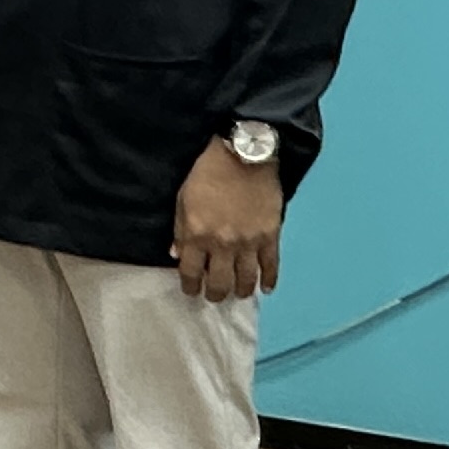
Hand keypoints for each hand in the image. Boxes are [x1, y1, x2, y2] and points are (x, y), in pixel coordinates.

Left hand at [173, 136, 283, 302]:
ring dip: (240, 291)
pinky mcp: (270, 235)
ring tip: (238, 292)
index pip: (190, 273)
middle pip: (219, 283)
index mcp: (197, 234)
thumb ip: (180, 230)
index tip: (192, 289)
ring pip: (245, 280)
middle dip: (215, 294)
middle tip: (215, 294)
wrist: (244, 153)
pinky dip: (269, 280)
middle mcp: (222, 244)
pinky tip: (266, 288)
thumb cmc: (208, 172)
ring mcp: (248, 242)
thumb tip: (177, 254)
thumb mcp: (183, 199)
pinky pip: (271, 265)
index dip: (190, 286)